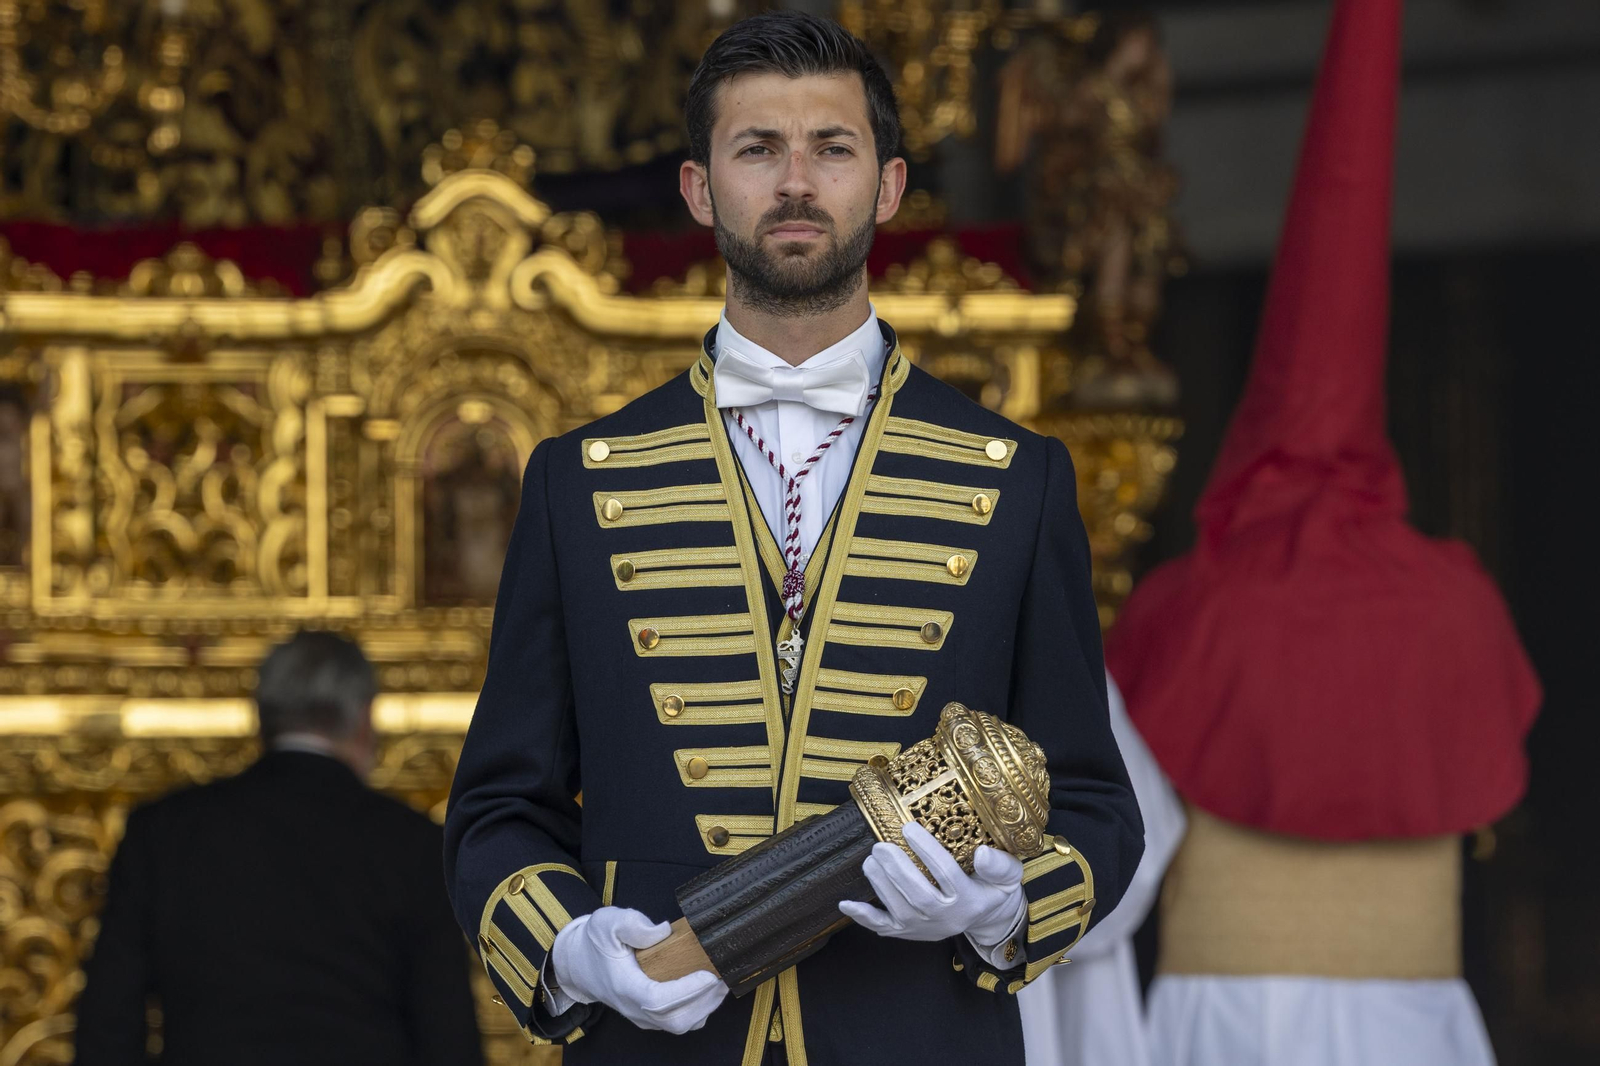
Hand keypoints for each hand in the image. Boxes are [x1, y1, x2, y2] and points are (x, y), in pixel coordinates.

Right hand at [550, 907, 727, 1033]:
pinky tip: (711, 989)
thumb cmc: (595, 942)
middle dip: (706, 1000)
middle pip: (676, 1020)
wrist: (579, 964)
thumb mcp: (607, 922)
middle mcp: (635, 1009)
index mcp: (625, 988)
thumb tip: (662, 931)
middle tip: (725, 975)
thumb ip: (632, 924)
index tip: (709, 975)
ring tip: (723, 980)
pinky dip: (700, 1009)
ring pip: (681, 1025)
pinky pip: (680, 1022)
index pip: (659, 1000)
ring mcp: (644, 1017)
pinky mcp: (652, 1017)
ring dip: (707, 1006)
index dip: (687, 991)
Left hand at [840, 822, 1024, 947]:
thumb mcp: (1009, 877)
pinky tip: (846, 904)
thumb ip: (1001, 866)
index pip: (946, 874)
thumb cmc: (994, 889)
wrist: (988, 920)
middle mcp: (946, 918)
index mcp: (969, 900)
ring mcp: (924, 928)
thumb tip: (983, 853)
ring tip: (871, 859)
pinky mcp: (908, 933)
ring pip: (898, 908)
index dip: (926, 850)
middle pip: (917, 894)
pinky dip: (863, 917)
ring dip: (880, 883)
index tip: (909, 827)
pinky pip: (883, 927)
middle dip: (896, 869)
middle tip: (880, 845)